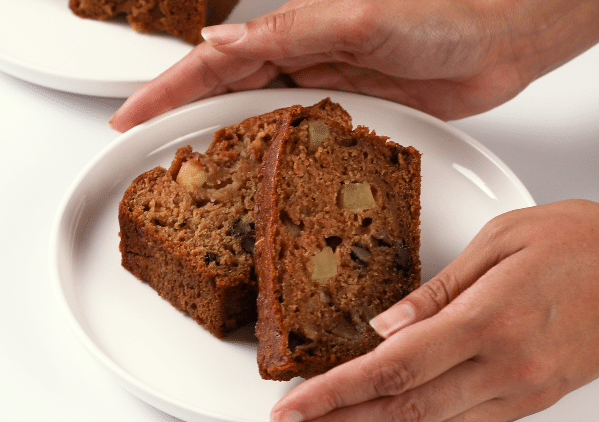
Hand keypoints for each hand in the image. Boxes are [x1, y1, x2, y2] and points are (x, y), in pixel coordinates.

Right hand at [109, 0, 598, 131]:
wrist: (502, 37)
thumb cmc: (443, 14)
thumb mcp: (358, 19)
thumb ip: (289, 34)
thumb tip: (219, 45)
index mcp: (293, 33)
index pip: (211, 64)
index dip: (165, 91)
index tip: (129, 117)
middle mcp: (301, 60)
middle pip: (224, 94)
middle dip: (183, 121)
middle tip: (147, 156)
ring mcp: (323, 89)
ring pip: (257, 119)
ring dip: (223, 142)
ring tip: (191, 175)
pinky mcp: (349, 114)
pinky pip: (298, 136)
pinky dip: (273, 154)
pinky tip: (260, 175)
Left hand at [270, 199, 598, 421]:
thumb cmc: (578, 240)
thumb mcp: (499, 241)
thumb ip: (435, 291)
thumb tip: (383, 327)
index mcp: (488, 320)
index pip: (393, 369)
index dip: (335, 392)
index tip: (293, 404)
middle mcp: (505, 367)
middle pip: (404, 409)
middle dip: (340, 420)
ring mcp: (522, 390)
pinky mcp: (533, 398)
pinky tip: (389, 418)